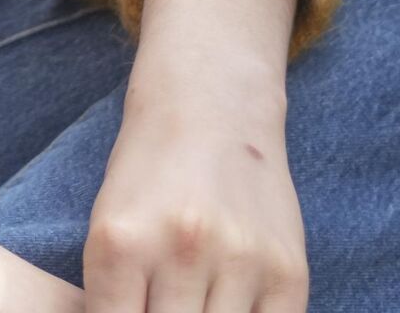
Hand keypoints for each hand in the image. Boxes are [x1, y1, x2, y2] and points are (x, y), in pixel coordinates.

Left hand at [80, 0, 306, 312]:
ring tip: (196, 296)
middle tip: (166, 300)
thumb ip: (117, 295)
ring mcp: (240, 260)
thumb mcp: (110, 229)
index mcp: (121, 242)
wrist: (213, 106)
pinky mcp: (289, 273)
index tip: (134, 309)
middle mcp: (181, 250)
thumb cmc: (148, 174)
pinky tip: (231, 304)